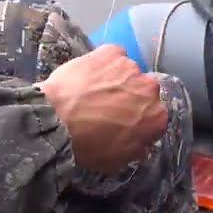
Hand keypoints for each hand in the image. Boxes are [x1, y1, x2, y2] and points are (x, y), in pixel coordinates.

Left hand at [39, 45, 167, 173]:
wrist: (56, 121)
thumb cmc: (88, 145)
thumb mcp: (118, 160)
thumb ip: (137, 148)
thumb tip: (142, 143)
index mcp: (156, 117)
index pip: (155, 116)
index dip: (139, 119)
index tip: (125, 122)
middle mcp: (150, 88)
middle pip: (144, 90)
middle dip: (130, 96)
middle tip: (107, 106)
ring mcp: (131, 67)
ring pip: (128, 72)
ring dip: (117, 79)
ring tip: (93, 89)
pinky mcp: (111, 52)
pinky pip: (113, 55)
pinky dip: (104, 63)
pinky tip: (89, 74)